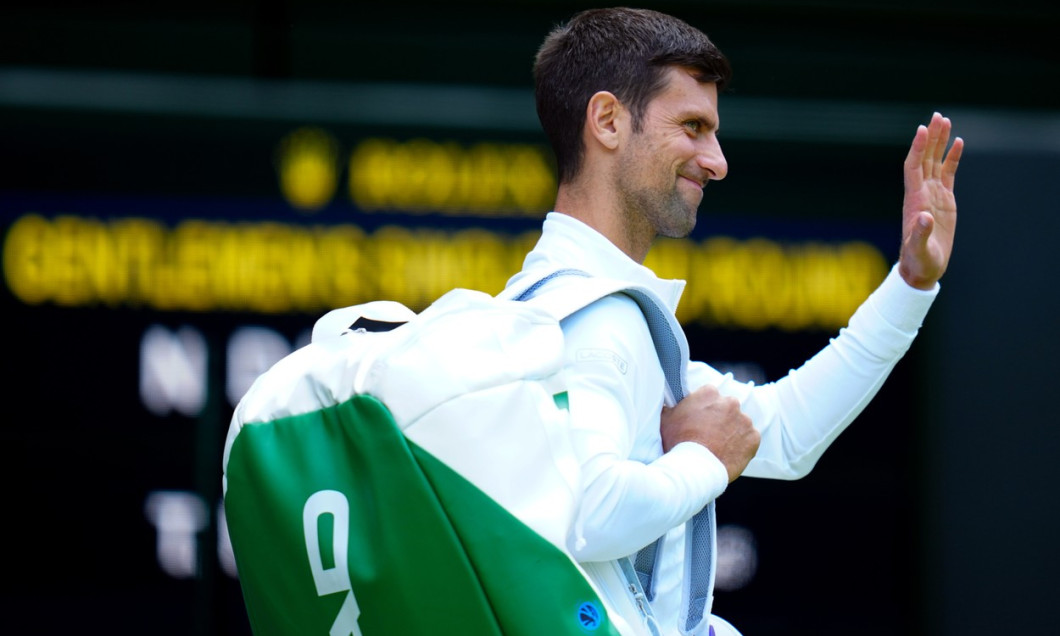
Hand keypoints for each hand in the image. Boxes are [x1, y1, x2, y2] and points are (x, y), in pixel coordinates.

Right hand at [661, 385, 758, 482]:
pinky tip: (728, 454)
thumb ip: (671, 406)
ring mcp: (744, 420)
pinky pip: (749, 440)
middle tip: (708, 434)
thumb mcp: (666, 419)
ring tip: (718, 447)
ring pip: (738, 424)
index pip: (709, 394)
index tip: (699, 419)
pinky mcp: (753, 438)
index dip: (704, 408)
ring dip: (731, 432)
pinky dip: (741, 446)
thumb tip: (668, 403)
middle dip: (720, 418)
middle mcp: (730, 402)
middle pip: (726, 407)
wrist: (694, 468)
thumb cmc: (677, 443)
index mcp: (709, 393)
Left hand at [898, 112, 964, 289]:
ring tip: (946, 121)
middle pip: (924, 158)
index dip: (917, 148)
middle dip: (930, 137)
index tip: (922, 129)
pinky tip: (958, 142)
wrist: (923, 267)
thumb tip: (925, 219)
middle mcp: (921, 192)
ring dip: (939, 142)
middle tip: (938, 116)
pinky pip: (948, 173)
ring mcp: (933, 194)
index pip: (913, 167)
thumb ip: (921, 234)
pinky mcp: (944, 199)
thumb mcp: (919, 249)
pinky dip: (952, 158)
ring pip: (935, 162)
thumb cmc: (919, 260)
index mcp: (914, 200)